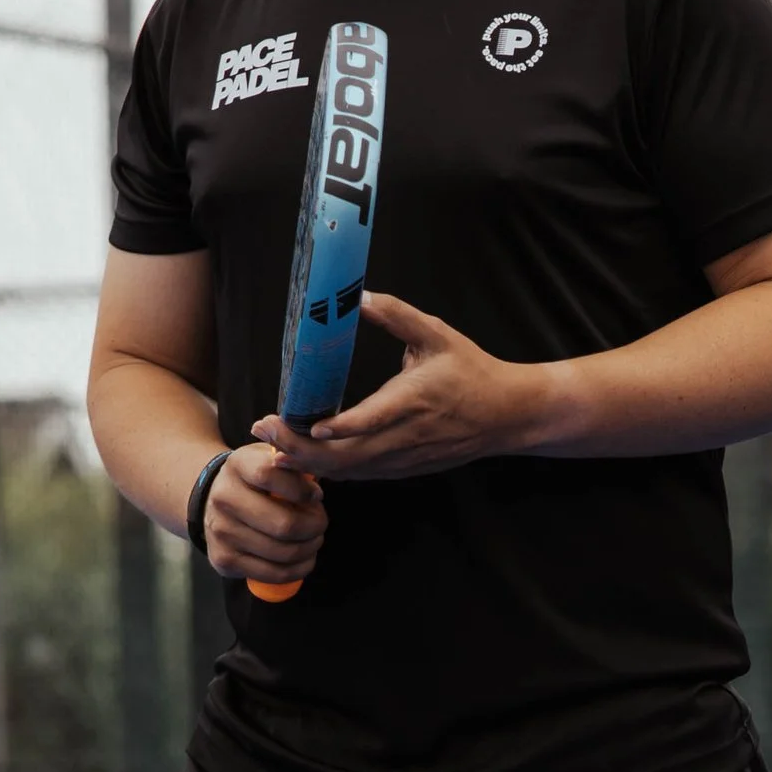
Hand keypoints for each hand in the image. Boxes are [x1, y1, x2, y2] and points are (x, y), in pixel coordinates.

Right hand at [203, 440, 325, 586]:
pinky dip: (298, 569)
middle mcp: (224, 499)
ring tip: (314, 539)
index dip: (302, 490)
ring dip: (310, 548)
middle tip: (321, 523)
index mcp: (238, 466)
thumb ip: (294, 464)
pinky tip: (305, 558)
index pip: (271, 476)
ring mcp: (221, 532)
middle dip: (315, 527)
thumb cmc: (255, 479)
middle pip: (284, 524)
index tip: (316, 496)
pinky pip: (273, 574)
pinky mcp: (224, 560)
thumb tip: (315, 491)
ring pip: (283, 552)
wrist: (214, 498)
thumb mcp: (270, 458)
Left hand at [260, 290, 557, 481]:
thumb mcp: (437, 334)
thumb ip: (398, 315)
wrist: (507, 415)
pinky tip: (305, 462)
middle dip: (301, 448)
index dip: (338, 429)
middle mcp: (406, 436)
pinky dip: (331, 471)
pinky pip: (362, 475)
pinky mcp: (406, 469)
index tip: (306, 425)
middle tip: (264, 432)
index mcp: (413, 401)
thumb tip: (361, 296)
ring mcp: (405, 458)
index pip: (371, 421)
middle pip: (347, 455)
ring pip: (351, 471)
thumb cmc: (471, 371)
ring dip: (310, 464)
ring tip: (272, 451)